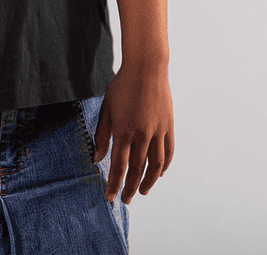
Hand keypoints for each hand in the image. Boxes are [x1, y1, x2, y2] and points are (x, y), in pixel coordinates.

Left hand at [94, 60, 173, 203]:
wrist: (147, 67)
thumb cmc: (122, 86)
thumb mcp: (107, 109)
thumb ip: (102, 135)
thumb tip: (97, 158)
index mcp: (124, 131)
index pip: (118, 166)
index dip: (114, 184)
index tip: (110, 197)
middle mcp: (142, 134)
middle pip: (137, 170)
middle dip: (130, 187)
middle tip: (126, 199)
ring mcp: (158, 131)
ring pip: (155, 165)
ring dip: (149, 181)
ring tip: (143, 191)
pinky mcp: (169, 126)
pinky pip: (169, 151)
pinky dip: (165, 165)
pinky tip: (159, 173)